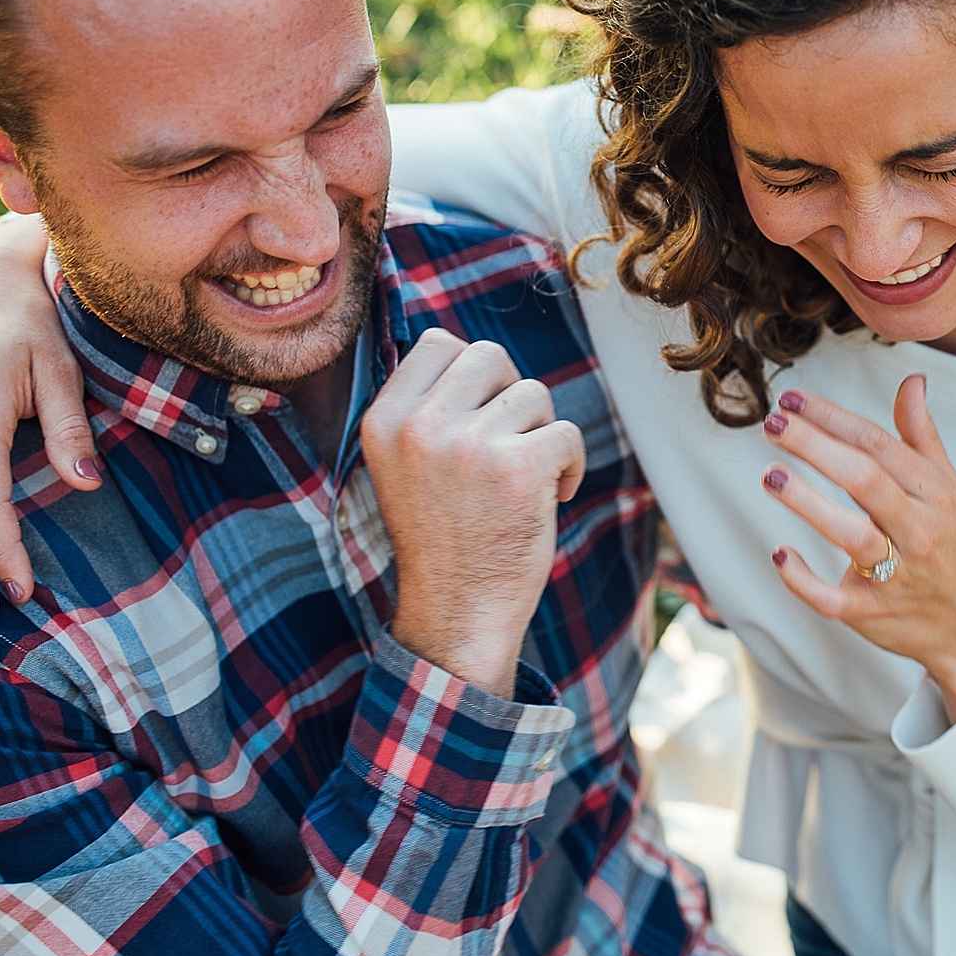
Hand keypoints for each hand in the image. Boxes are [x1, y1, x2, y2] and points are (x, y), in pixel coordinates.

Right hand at [358, 328, 584, 698]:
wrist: (457, 612)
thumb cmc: (442, 536)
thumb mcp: (405, 466)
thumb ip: (427, 408)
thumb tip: (474, 354)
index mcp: (384, 421)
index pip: (438, 343)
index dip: (473, 374)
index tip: (479, 415)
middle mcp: (420, 427)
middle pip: (489, 355)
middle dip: (510, 393)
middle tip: (509, 442)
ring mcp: (469, 444)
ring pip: (534, 394)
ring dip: (541, 433)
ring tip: (524, 479)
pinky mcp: (518, 466)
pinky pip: (567, 432)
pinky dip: (570, 464)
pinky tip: (553, 496)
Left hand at [760, 375, 955, 724]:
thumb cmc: (953, 545)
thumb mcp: (948, 489)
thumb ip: (922, 436)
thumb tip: (912, 381)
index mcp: (935, 494)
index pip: (879, 445)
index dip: (834, 418)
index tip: (792, 400)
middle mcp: (919, 530)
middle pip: (865, 480)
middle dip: (816, 447)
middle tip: (772, 424)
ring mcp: (897, 575)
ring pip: (852, 535)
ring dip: (808, 503)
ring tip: (770, 475)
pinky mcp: (873, 614)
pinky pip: (834, 599)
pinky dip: (805, 580)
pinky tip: (780, 555)